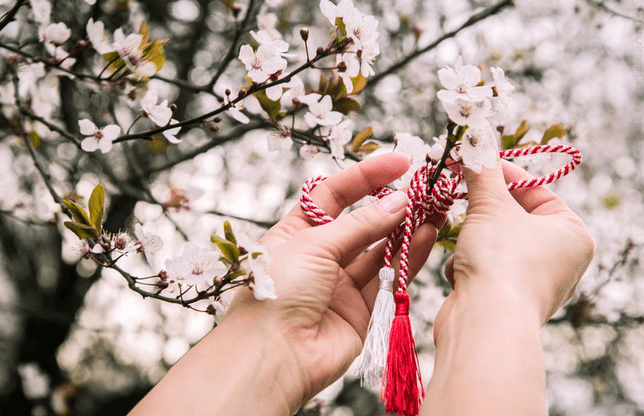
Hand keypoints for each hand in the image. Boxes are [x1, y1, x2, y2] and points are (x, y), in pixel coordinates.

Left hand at [222, 152, 439, 410]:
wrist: (273, 357)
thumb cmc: (277, 293)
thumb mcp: (314, 244)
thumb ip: (360, 225)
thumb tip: (397, 201)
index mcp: (295, 232)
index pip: (333, 194)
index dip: (365, 176)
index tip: (399, 163)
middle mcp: (319, 255)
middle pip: (361, 221)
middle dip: (391, 203)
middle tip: (424, 187)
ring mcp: (340, 283)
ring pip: (380, 248)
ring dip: (407, 228)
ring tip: (436, 207)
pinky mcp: (361, 309)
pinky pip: (389, 276)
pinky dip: (408, 256)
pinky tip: (427, 235)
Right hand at [437, 159, 595, 334]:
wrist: (484, 324)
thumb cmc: (501, 261)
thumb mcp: (490, 205)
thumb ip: (482, 170)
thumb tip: (474, 136)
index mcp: (572, 233)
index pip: (536, 189)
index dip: (501, 173)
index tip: (472, 161)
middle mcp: (560, 259)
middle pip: (512, 216)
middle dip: (481, 209)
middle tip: (457, 190)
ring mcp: (533, 282)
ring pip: (493, 241)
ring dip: (471, 238)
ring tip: (464, 243)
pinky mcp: (505, 299)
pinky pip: (484, 267)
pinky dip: (468, 265)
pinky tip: (463, 275)